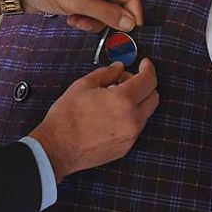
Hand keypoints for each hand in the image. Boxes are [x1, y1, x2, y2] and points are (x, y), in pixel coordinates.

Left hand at [18, 0, 141, 32]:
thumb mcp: (78, 2)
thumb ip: (106, 13)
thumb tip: (129, 23)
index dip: (132, 14)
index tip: (132, 32)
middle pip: (118, 3)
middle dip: (105, 19)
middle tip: (90, 25)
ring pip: (105, 9)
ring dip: (93, 20)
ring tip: (76, 20)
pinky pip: (93, 9)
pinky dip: (85, 17)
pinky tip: (71, 17)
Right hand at [28, 59, 158, 181]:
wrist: (58, 148)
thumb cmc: (67, 117)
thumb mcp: (83, 85)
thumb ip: (106, 73)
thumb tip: (119, 68)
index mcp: (123, 100)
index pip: (148, 80)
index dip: (148, 68)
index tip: (145, 64)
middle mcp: (132, 120)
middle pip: (154, 97)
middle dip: (144, 85)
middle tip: (123, 81)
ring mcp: (131, 136)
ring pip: (144, 113)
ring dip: (136, 102)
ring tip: (111, 100)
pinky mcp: (125, 147)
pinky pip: (135, 128)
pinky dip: (128, 117)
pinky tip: (109, 116)